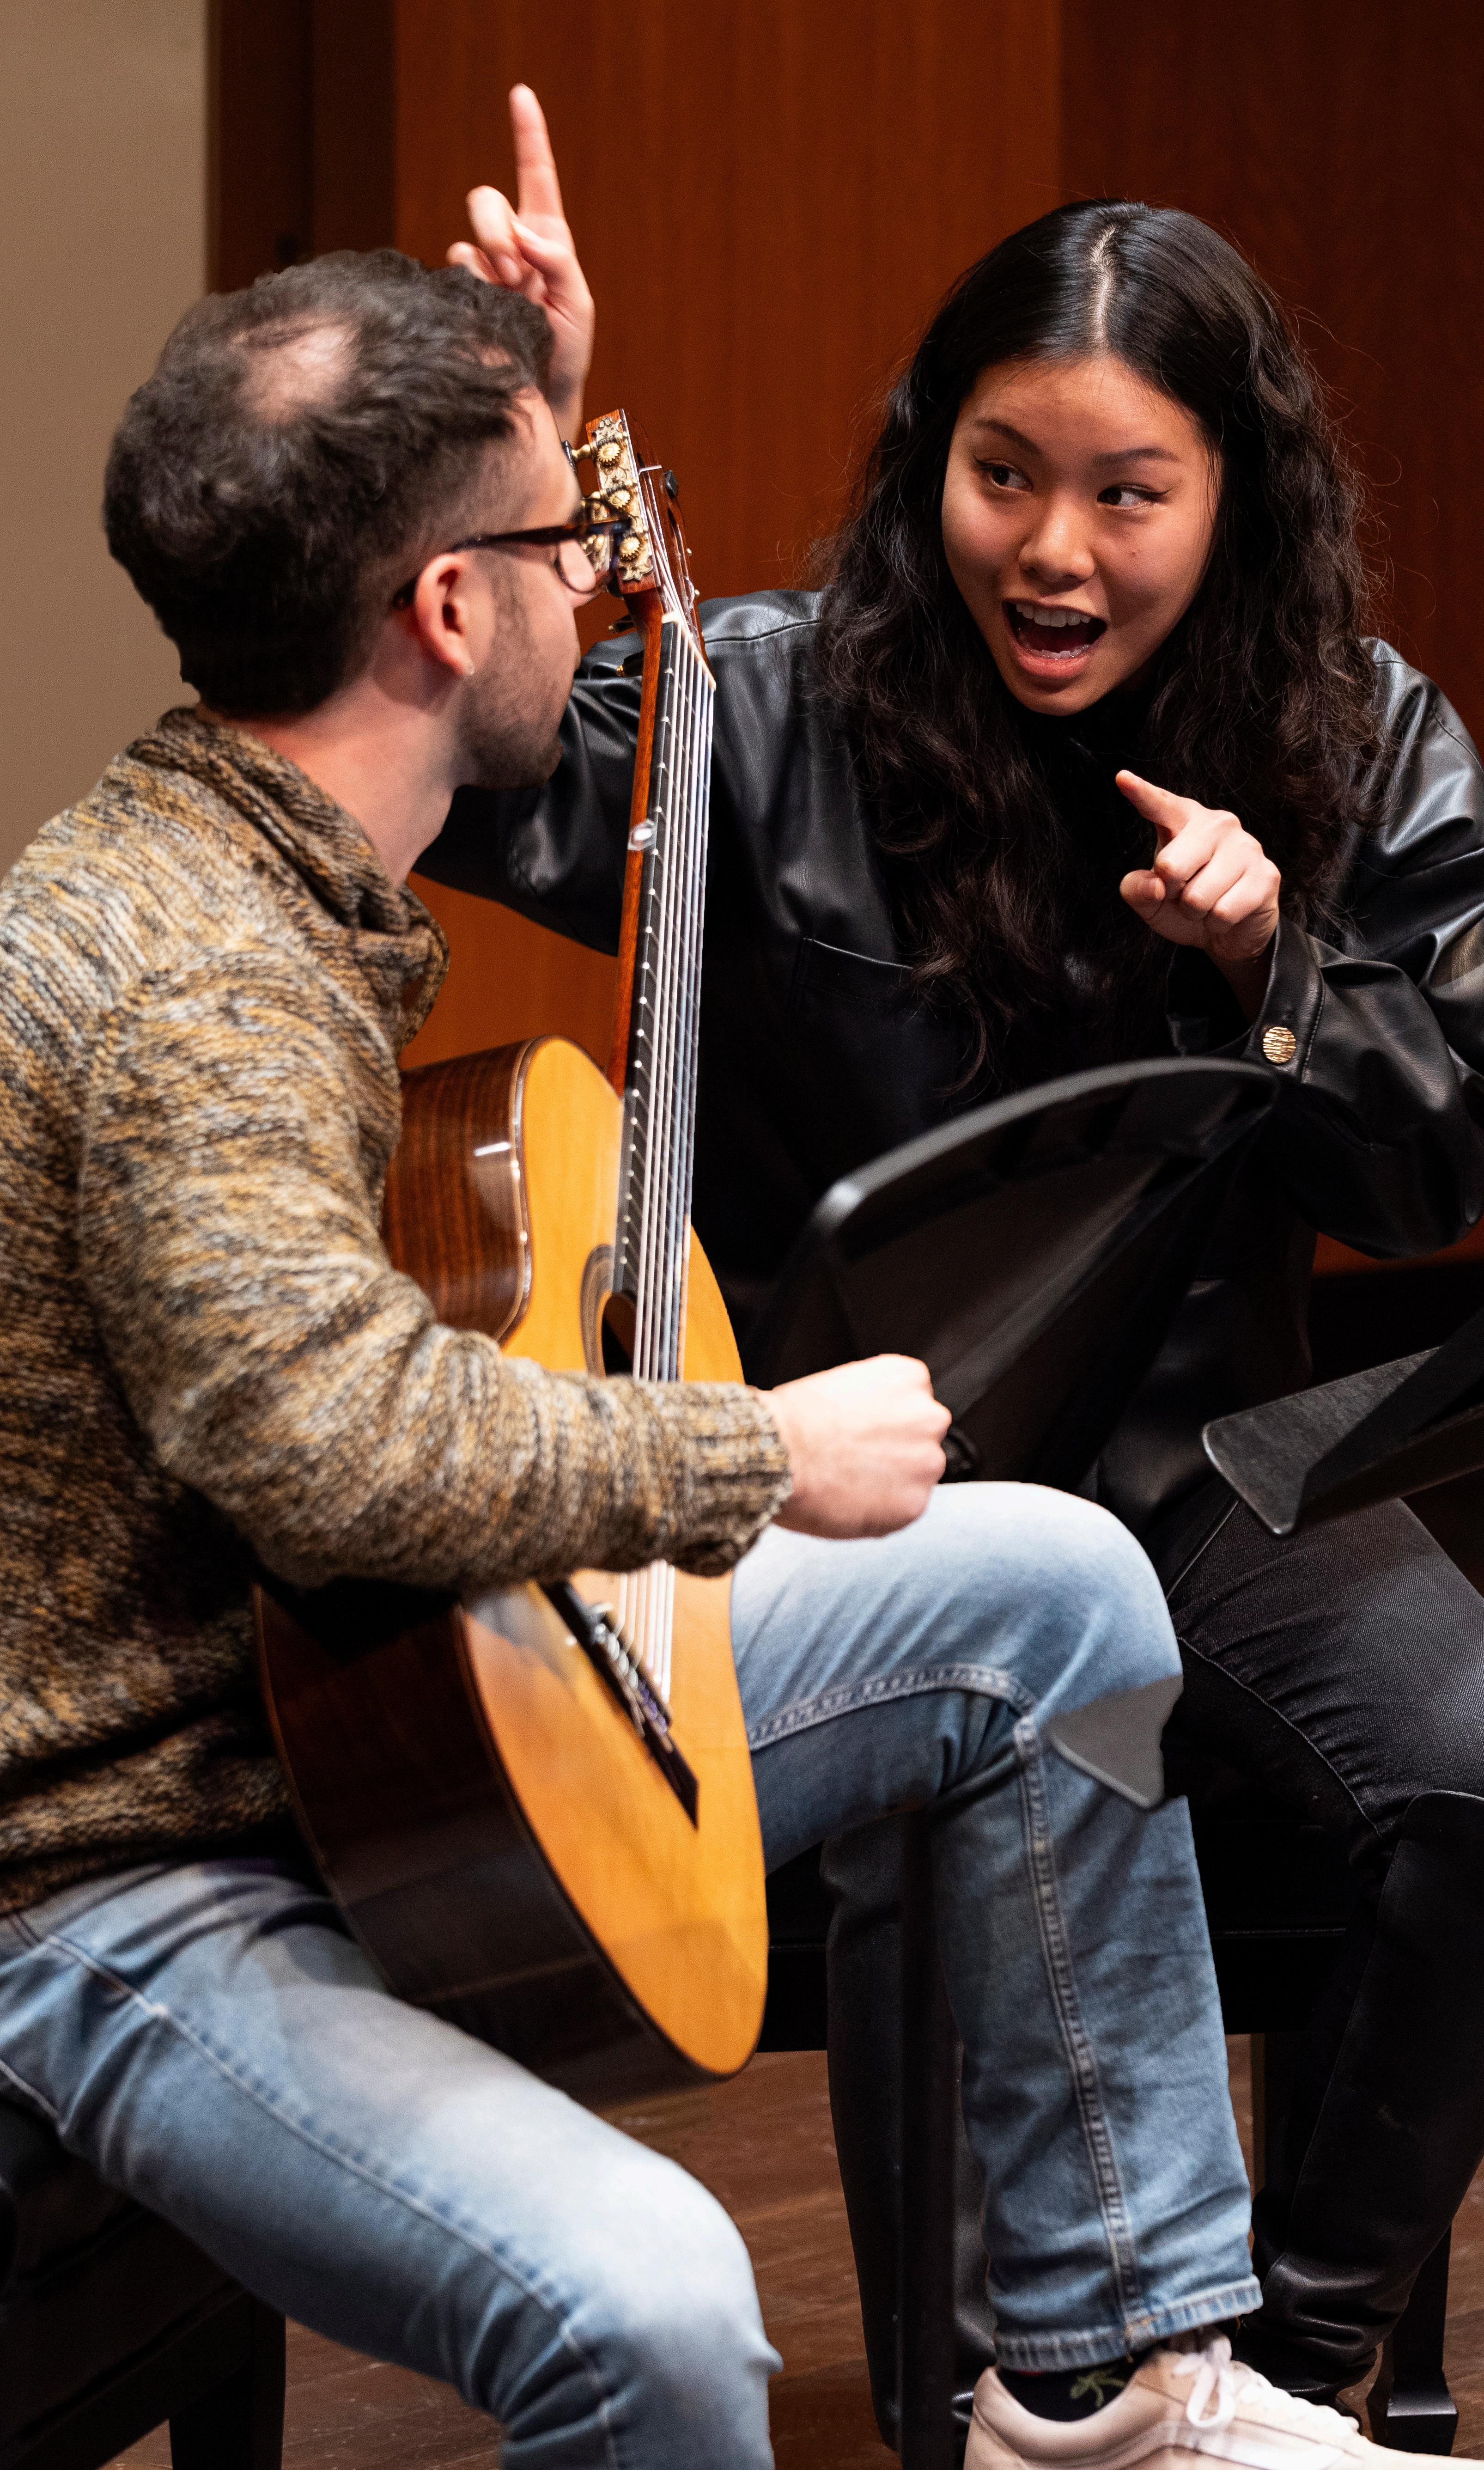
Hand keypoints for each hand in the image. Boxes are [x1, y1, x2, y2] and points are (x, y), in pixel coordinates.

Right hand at [447, 84, 593, 441]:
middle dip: (494, 227)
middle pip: (486, 201)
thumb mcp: (578, 304)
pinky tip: (489, 312)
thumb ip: (556, 260)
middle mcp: (513, 247)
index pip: (536, 176)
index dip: (528, 134)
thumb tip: (523, 234)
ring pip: (467, 239)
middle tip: (512, 269)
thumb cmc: (566, 352)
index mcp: (547, 240)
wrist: (540, 399)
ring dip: (489, 266)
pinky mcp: (462, 294)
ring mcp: (483, 271)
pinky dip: (474, 288)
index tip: (520, 93)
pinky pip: (457, 272)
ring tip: (512, 303)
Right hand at [764, 1355, 949, 1538]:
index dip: (886, 1422)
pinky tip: (851, 1500)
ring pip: (916, 1476)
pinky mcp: (914, 1503)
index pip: (914, 1403)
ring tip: (849, 1481)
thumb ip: (873, 1402)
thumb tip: (875, 1424)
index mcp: (910, 1378)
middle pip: (922, 1438)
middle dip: (896, 1451)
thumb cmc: (794, 1421)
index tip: (866, 1432)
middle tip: (856, 1458)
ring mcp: (925, 1462)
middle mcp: (928, 1417)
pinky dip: (883, 1511)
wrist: (775, 1454)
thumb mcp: (841, 1385)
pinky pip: (904, 1509)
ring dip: (893, 1482)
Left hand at [1116, 771, 1280, 1017]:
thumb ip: (1136, 890)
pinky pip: (1224, 912)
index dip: (1141, 794)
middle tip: (1185, 893)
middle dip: (1171, 892)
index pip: (1160, 805)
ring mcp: (1246, 847)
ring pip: (1198, 897)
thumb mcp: (1150, 901)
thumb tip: (1155, 885)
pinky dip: (1218, 923)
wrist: (1229, 931)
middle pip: (1171, 867)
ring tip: (1208, 903)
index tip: (1122, 778)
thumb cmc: (1185, 905)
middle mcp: (1218, 824)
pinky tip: (1228, 912)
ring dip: (1196, 912)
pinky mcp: (1267, 874)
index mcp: (1184, 820)